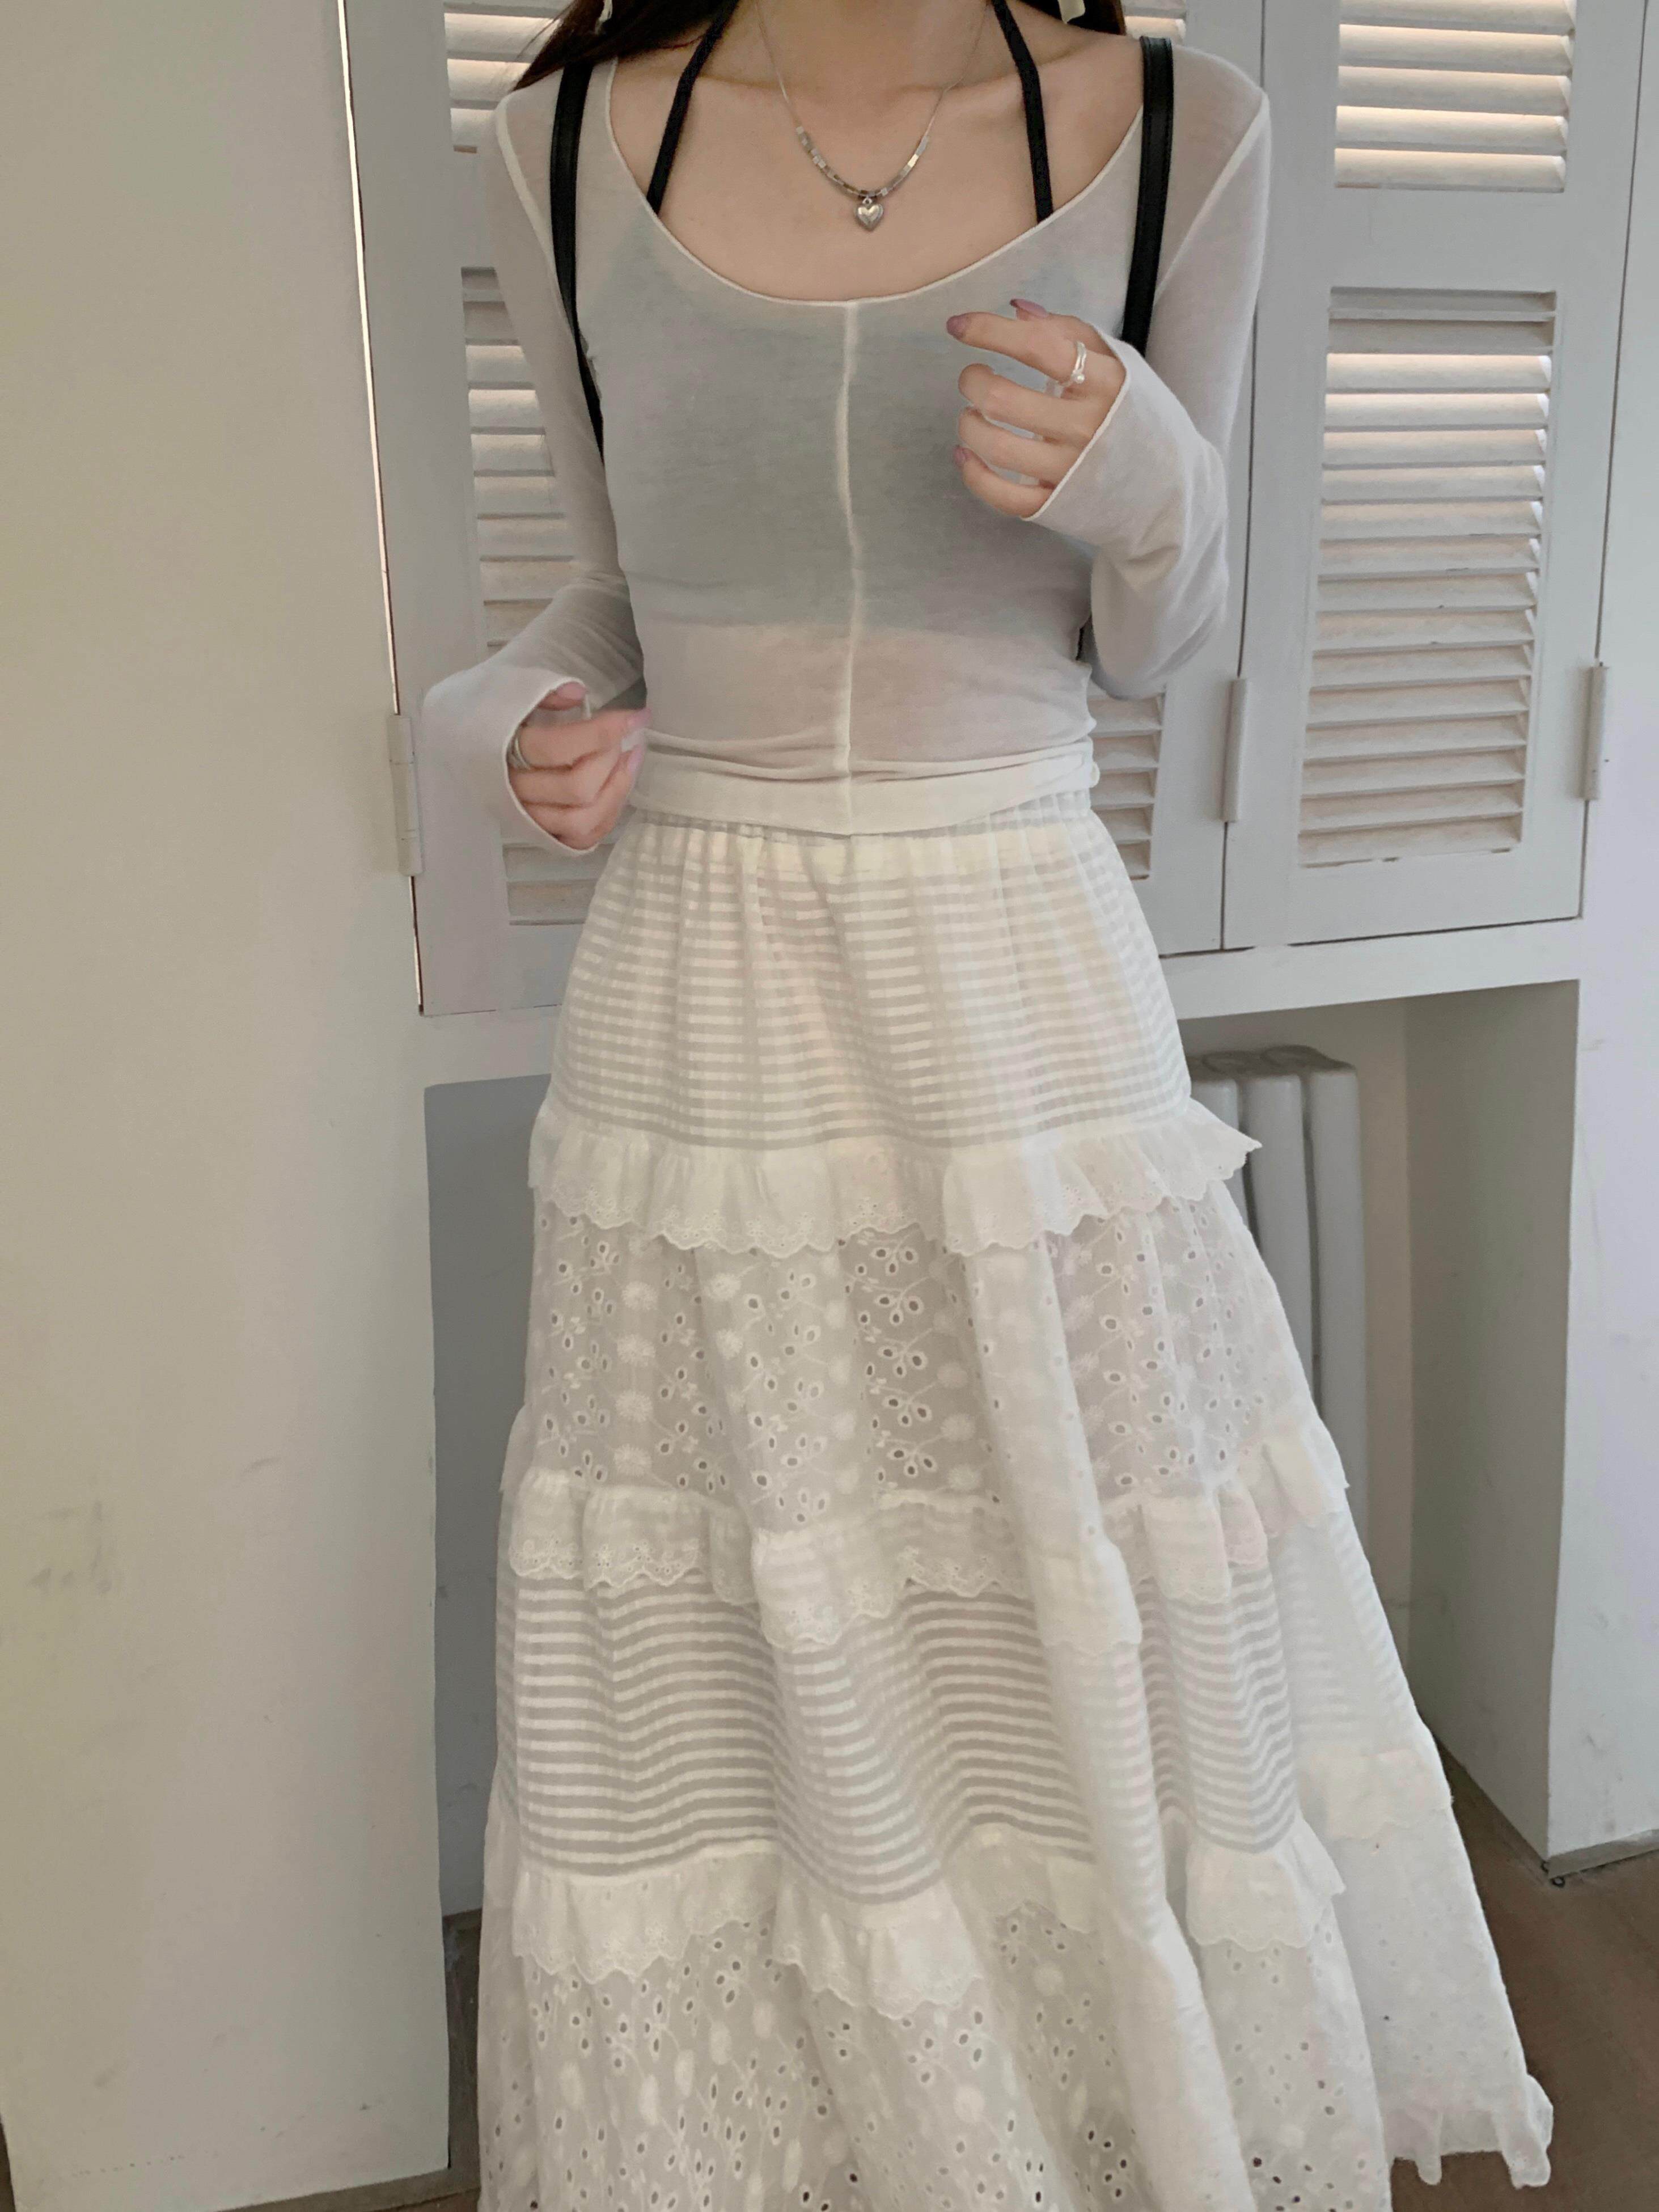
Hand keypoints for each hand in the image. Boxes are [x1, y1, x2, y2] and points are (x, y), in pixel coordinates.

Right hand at [507, 682, 647, 849]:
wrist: (459, 741)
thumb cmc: (493, 712)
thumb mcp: (510, 689)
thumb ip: (543, 691)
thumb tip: (578, 694)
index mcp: (500, 752)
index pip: (557, 748)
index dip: (603, 732)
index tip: (635, 716)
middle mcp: (511, 792)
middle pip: (576, 788)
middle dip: (610, 760)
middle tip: (622, 738)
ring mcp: (525, 817)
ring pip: (580, 821)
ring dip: (615, 790)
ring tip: (629, 760)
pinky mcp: (539, 832)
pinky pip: (579, 839)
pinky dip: (604, 818)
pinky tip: (617, 788)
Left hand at [945, 298, 1126, 518]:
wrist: (1170, 488)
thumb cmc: (1137, 417)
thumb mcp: (1120, 365)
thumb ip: (1072, 333)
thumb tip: (1017, 309)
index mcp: (1105, 383)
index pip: (1037, 346)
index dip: (989, 331)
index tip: (958, 326)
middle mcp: (1086, 427)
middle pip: (1002, 399)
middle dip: (972, 382)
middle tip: (972, 378)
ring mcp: (1069, 471)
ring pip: (995, 447)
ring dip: (968, 425)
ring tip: (972, 415)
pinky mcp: (1056, 506)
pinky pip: (1001, 495)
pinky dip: (973, 473)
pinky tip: (966, 454)